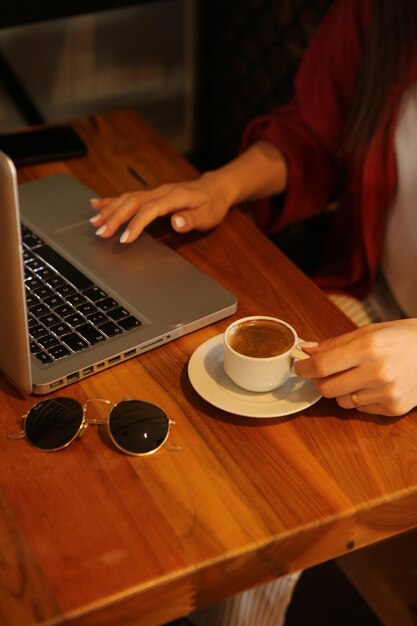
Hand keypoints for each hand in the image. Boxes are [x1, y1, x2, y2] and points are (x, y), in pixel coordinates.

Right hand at [89, 172, 233, 242]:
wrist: (216, 188)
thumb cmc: (212, 205)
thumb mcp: (209, 216)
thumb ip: (192, 220)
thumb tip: (176, 222)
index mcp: (175, 197)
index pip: (151, 210)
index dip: (136, 224)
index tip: (125, 239)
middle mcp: (161, 192)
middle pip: (133, 202)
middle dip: (115, 217)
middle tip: (101, 232)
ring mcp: (155, 192)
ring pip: (128, 198)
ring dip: (109, 209)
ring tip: (94, 221)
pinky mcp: (152, 195)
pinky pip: (128, 196)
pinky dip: (111, 200)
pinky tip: (96, 204)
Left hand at [294, 319, 416, 415]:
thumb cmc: (401, 337)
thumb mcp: (369, 331)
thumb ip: (335, 344)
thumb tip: (307, 351)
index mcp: (369, 347)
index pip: (322, 365)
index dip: (304, 368)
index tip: (299, 367)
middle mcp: (377, 372)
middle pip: (327, 388)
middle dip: (318, 381)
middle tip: (322, 372)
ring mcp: (387, 393)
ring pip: (341, 401)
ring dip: (340, 391)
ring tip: (355, 376)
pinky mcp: (393, 408)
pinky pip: (360, 409)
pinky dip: (359, 399)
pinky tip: (373, 385)